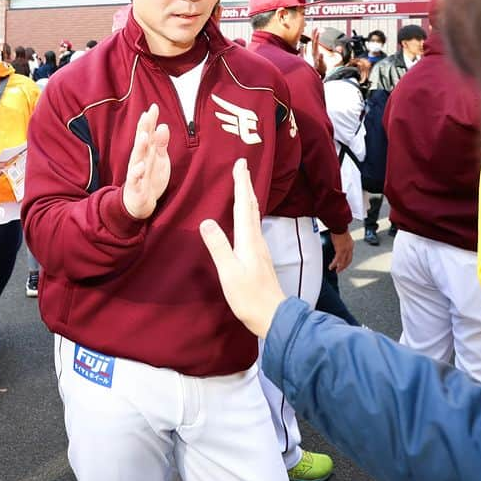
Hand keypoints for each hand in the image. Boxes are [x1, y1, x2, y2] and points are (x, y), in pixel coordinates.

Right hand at [122, 104, 170, 218]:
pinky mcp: (135, 186)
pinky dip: (137, 172)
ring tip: (145, 135)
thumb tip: (163, 126)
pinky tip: (141, 165)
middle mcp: (139, 159)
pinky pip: (135, 178)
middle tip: (147, 115)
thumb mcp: (159, 159)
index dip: (150, 121)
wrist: (139, 202)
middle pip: (142, 142)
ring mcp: (136, 172)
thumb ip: (161, 144)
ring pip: (137, 157)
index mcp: (146, 152)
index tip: (154, 107)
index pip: (147, 133)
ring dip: (140, 146)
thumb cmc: (149, 177)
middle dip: (144, 128)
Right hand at [199, 159, 286, 337]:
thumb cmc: (250, 297)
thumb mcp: (229, 272)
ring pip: (253, 215)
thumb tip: (206, 222)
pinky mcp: (258, 256)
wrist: (273, 316)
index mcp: (248, 240)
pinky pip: (252, 226)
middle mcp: (256, 239)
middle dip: (245, 185)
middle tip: (242, 166)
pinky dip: (248, 213)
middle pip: (250, 206)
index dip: (241, 184)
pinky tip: (246, 218)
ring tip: (243, 185)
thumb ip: (218, 247)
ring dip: (247, 197)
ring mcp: (259, 248)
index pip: (243, 205)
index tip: (240, 164)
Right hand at [329, 230, 353, 272]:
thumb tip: (336, 243)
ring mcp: (346, 250)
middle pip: (348, 260)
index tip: (344, 263)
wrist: (339, 226)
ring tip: (336, 270)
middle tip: (340, 269)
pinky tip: (331, 266)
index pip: (350, 255)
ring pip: (343, 262)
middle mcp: (350, 248)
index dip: (347, 260)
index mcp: (351, 244)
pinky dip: (334, 264)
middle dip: (344, 266)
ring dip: (339, 267)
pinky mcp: (340, 250)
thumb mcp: (342, 236)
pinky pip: (337, 260)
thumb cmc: (340, 228)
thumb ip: (341, 241)